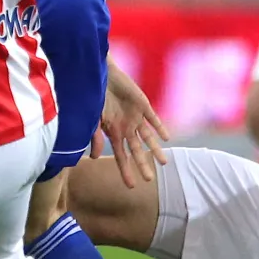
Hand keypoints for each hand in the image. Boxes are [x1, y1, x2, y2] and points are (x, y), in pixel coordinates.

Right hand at [95, 61, 169, 187]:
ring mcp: (134, 117)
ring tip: (163, 162)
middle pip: (135, 150)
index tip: (131, 186)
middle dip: (142, 164)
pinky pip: (153, 119)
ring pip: (147, 137)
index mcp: (112, 132)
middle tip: (149, 179)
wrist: (100, 72)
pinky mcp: (142, 104)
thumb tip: (95, 158)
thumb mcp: (91, 118)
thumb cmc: (92, 96)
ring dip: (155, 149)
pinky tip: (166, 138)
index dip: (125, 170)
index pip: (120, 156)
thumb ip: (94, 137)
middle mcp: (125, 127)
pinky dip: (159, 128)